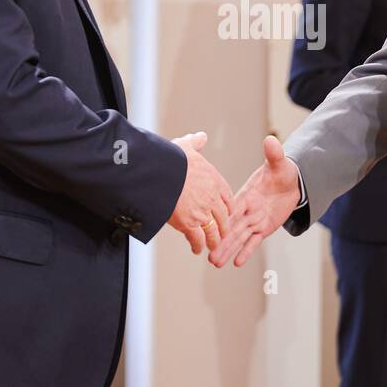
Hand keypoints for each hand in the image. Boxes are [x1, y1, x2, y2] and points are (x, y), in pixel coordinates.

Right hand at [166, 132, 233, 254]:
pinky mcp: (189, 224)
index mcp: (214, 179)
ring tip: (212, 246)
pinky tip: (196, 249)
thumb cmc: (170, 158)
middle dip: (223, 226)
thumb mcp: (185, 146)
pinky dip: (198, 245)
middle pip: (224, 217)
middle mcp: (212, 198)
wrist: (158, 172)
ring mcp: (202, 212)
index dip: (228, 207)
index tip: (227, 213)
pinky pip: (198, 238)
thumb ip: (196, 143)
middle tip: (222, 233)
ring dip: (214, 240)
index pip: (228, 197)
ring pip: (214, 231)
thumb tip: (201, 136)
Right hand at [209, 135, 300, 267]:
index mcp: (247, 195)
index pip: (233, 209)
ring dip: (229, 250)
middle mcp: (247, 210)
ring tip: (216, 263)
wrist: (291, 183)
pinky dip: (246, 251)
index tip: (211, 229)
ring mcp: (254, 221)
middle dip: (222, 243)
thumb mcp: (280, 163)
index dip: (224, 220)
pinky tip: (236, 262)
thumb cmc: (282, 172)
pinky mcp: (262, 228)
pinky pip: (253, 241)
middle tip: (209, 256)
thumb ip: (274, 154)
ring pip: (240, 238)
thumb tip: (271, 140)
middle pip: (233, 229)